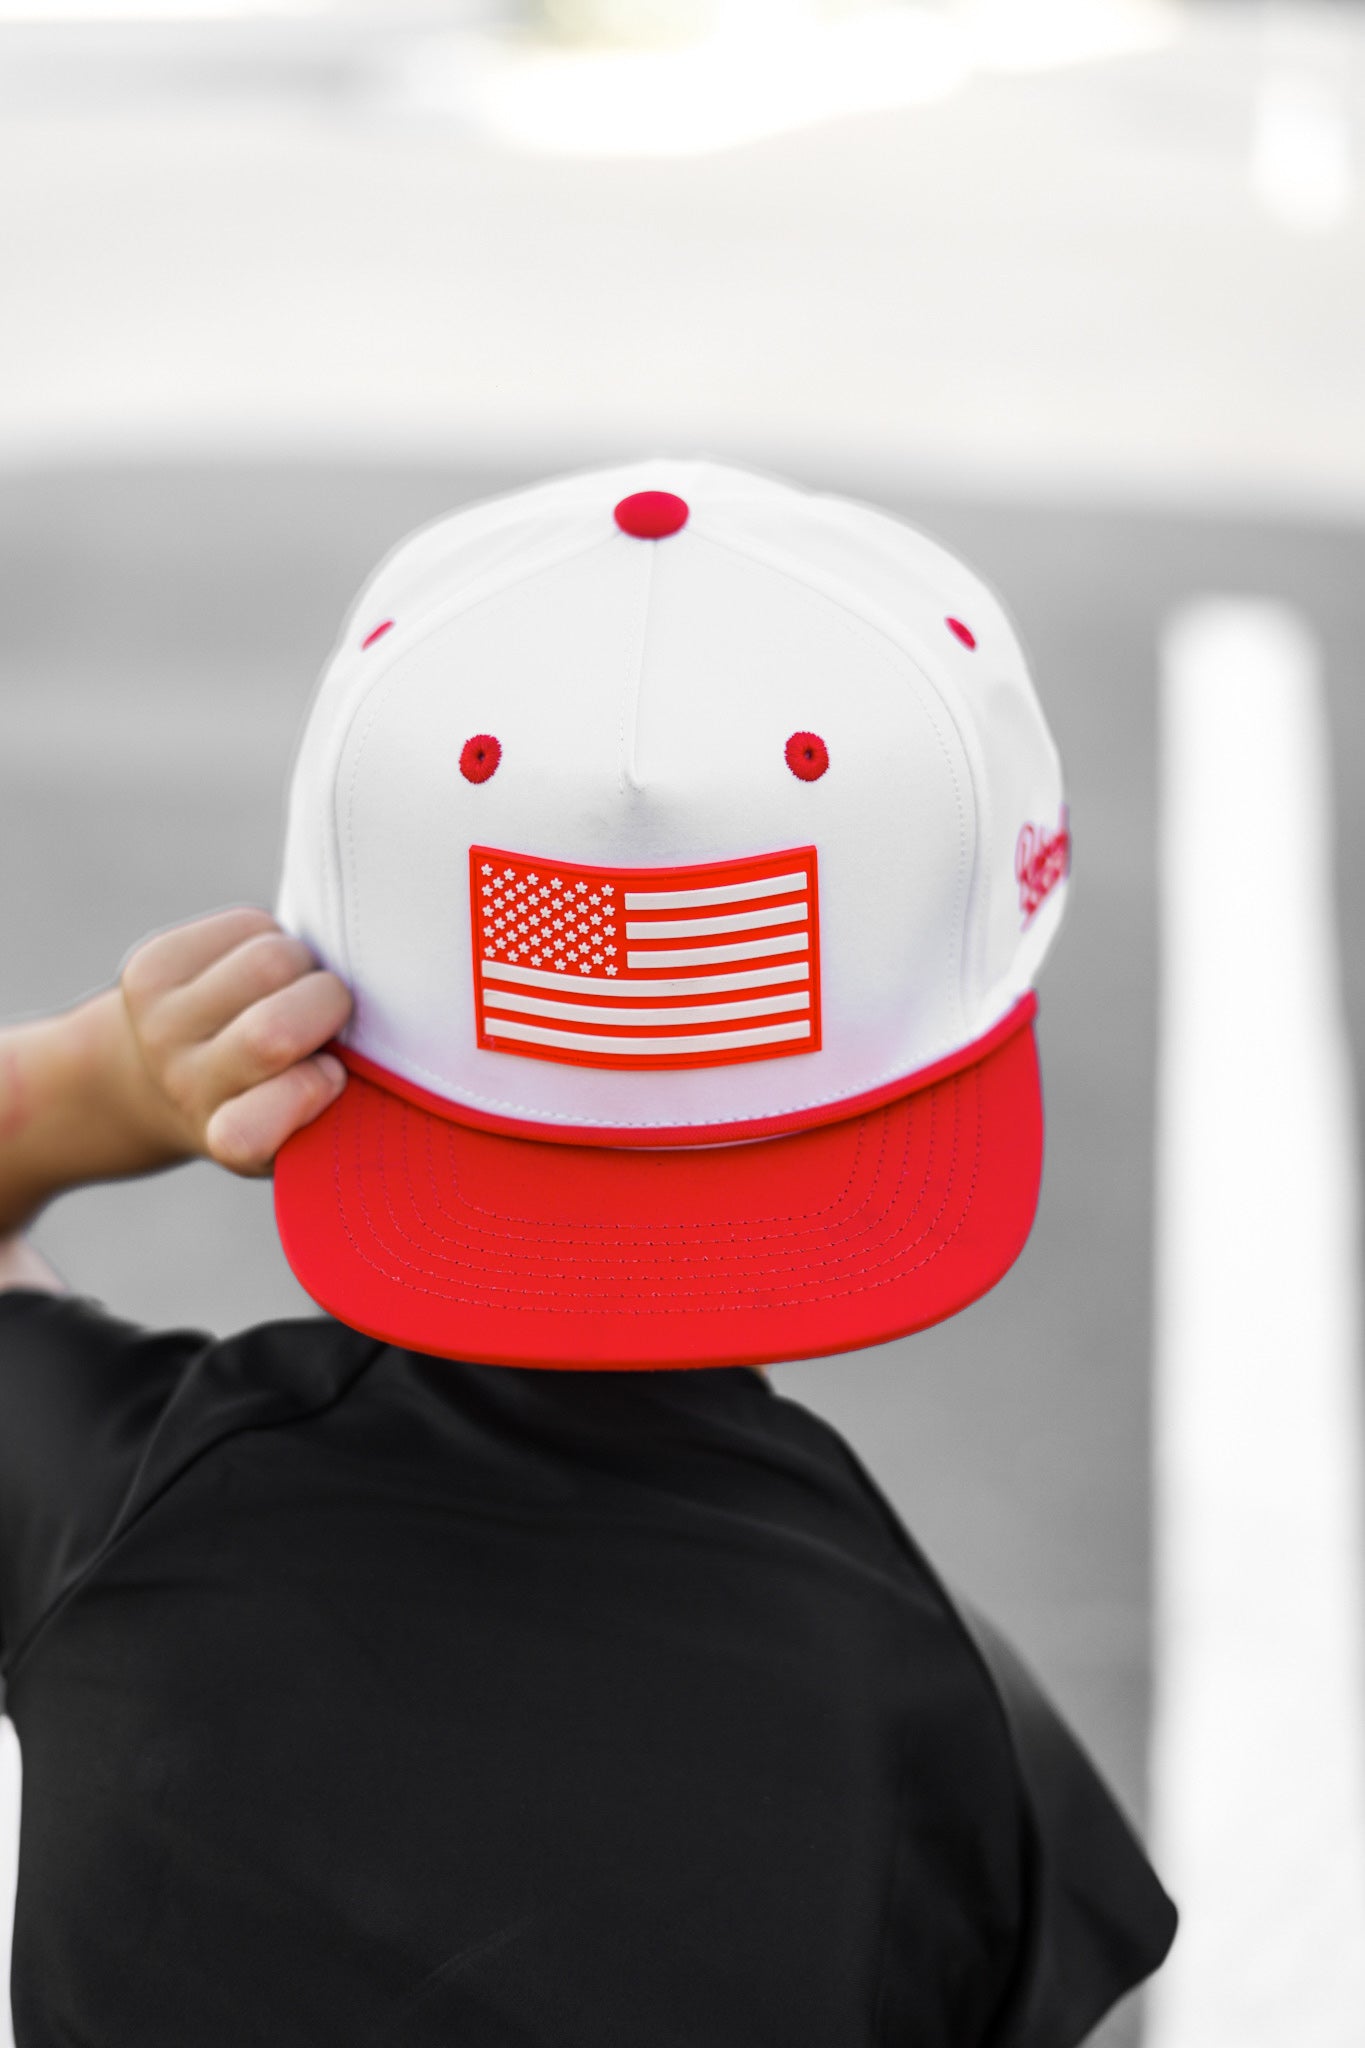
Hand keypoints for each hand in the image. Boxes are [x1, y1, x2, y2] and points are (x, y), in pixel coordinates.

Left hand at [119, 907, 352, 1176]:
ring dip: (303, 962)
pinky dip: (271, 934)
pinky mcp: (148, 969)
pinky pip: (246, 925)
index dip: (314, 1090)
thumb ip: (350, 1101)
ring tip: (293, 985)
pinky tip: (256, 965)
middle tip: (330, 1011)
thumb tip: (397, 1047)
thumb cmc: (270, 1097)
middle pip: (274, 1033)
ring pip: (269, 960)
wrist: (154, 1080)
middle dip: (329, 1005)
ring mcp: (160, 1027)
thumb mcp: (312, 1125)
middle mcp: (184, 1089)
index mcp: (229, 1141)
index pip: (251, 1131)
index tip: (332, 1076)